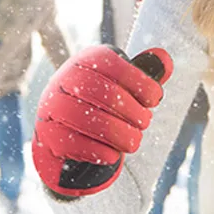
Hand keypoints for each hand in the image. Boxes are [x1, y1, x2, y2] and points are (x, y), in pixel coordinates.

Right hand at [33, 45, 172, 197]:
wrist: (63, 134)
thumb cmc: (103, 103)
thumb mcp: (124, 83)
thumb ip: (146, 72)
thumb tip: (165, 59)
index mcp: (87, 60)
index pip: (115, 64)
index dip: (142, 83)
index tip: (155, 99)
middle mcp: (65, 78)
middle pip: (106, 93)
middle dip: (134, 112)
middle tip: (145, 123)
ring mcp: (53, 106)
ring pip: (91, 120)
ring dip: (121, 135)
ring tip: (133, 142)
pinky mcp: (48, 135)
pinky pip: (76, 145)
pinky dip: (101, 152)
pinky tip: (113, 154)